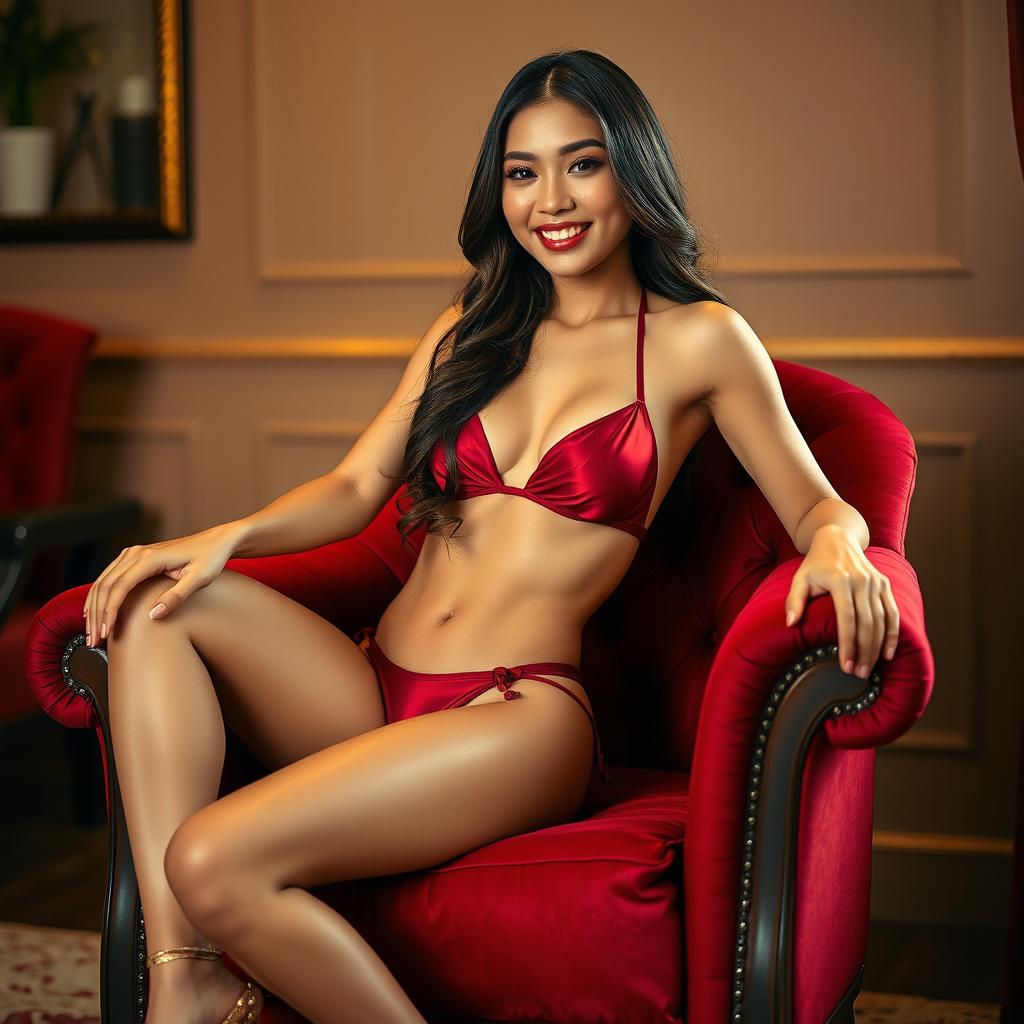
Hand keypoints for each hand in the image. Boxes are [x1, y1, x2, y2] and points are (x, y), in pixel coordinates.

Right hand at [82, 522, 242, 646]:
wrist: (216, 541)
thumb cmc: (211, 559)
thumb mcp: (200, 579)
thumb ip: (177, 596)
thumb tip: (153, 615)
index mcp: (151, 558)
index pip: (120, 587)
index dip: (110, 612)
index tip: (105, 633)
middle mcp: (137, 552)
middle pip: (106, 585)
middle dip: (97, 615)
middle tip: (93, 641)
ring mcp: (134, 553)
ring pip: (103, 581)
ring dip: (94, 607)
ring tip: (92, 633)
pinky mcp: (135, 556)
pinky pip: (110, 576)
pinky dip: (100, 596)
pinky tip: (94, 612)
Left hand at [784, 524, 899, 677]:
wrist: (838, 538)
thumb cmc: (815, 563)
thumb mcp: (800, 578)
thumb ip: (794, 600)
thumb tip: (790, 623)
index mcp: (840, 579)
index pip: (846, 618)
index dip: (847, 644)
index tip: (844, 665)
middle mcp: (862, 581)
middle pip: (867, 623)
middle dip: (864, 652)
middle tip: (857, 674)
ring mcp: (876, 582)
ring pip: (882, 621)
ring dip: (877, 648)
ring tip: (869, 669)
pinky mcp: (885, 584)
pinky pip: (893, 613)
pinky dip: (893, 634)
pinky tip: (887, 653)